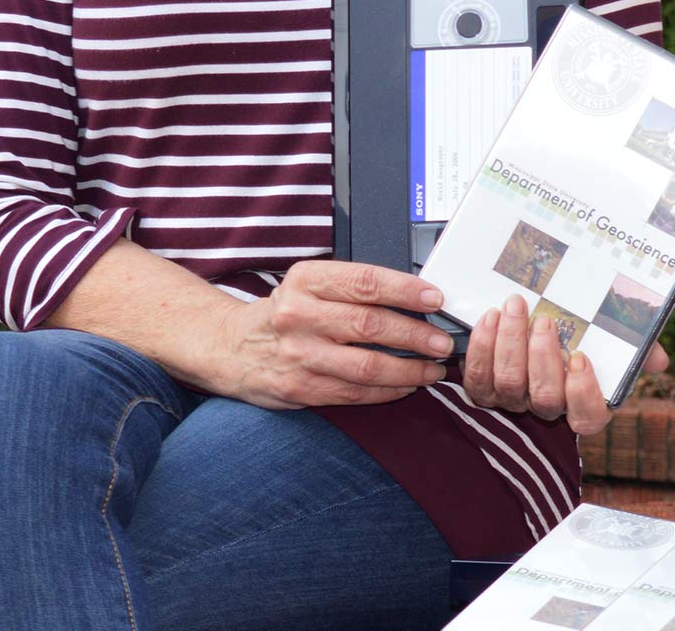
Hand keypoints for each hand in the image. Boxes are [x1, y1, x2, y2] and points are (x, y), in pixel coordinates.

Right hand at [203, 260, 454, 408]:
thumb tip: (417, 295)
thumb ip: (354, 287)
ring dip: (409, 370)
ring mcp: (298, 355)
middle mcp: (298, 315)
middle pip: (370, 325)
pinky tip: (406, 386)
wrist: (232, 347)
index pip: (365, 281)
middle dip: (416, 335)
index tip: (435, 298)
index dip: (406, 290)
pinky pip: (354, 393)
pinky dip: (387, 391)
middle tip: (443, 342)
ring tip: (433, 369)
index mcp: (306, 280)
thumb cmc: (285, 312)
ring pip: (366, 365)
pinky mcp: (299, 388)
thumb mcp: (310, 284)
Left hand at [462, 293, 671, 434]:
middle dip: (542, 358)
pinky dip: (482, 346)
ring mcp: (513, 401)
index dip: (582, 393)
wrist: (534, 320)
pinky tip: (490, 317)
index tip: (580, 357)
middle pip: (544, 399)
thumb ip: (640, 349)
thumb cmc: (585, 333)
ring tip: (514, 307)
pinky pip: (477, 377)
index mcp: (586, 403)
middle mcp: (549, 409)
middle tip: (543, 319)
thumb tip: (660, 361)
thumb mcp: (616, 340)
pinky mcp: (483, 389)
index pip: (588, 417)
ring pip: (507, 386)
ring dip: (509, 344)